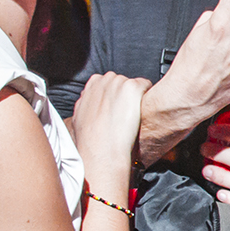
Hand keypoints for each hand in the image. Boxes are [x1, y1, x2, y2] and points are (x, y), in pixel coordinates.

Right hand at [72, 71, 148, 191]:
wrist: (102, 150)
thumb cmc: (91, 139)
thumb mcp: (80, 117)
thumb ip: (89, 104)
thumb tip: (95, 105)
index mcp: (91, 85)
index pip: (109, 82)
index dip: (115, 96)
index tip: (118, 107)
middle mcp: (104, 80)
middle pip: (122, 81)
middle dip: (125, 95)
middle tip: (126, 113)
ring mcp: (118, 83)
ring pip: (134, 84)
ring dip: (136, 97)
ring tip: (132, 116)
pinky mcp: (132, 87)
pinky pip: (146, 85)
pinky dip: (148, 95)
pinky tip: (142, 110)